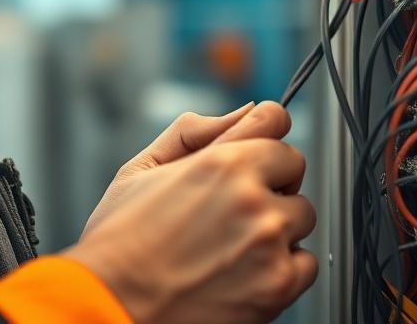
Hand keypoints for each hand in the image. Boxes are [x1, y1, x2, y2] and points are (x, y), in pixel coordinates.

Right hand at [65, 132, 316, 322]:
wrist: (110, 307)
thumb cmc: (119, 244)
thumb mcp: (139, 169)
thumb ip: (192, 133)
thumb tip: (241, 113)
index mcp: (219, 163)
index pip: (275, 119)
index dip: (263, 132)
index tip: (256, 150)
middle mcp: (250, 198)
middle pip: (295, 167)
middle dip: (271, 179)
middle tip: (236, 205)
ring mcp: (268, 242)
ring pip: (303, 216)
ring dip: (278, 225)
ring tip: (234, 242)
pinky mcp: (278, 285)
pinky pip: (307, 263)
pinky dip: (285, 266)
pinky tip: (247, 270)